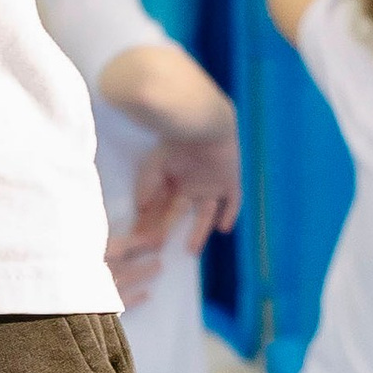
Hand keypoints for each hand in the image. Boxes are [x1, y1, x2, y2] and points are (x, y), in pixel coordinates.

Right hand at [112, 111, 244, 310]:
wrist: (204, 122)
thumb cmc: (176, 140)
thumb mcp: (155, 164)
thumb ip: (146, 185)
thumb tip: (139, 209)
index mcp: (172, 182)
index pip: (160, 208)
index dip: (151, 223)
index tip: (141, 239)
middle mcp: (190, 187)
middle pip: (179, 215)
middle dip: (169, 230)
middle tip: (160, 248)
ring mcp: (211, 186)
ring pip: (205, 214)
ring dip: (199, 232)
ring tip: (191, 250)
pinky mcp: (230, 182)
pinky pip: (233, 202)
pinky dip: (230, 214)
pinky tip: (224, 228)